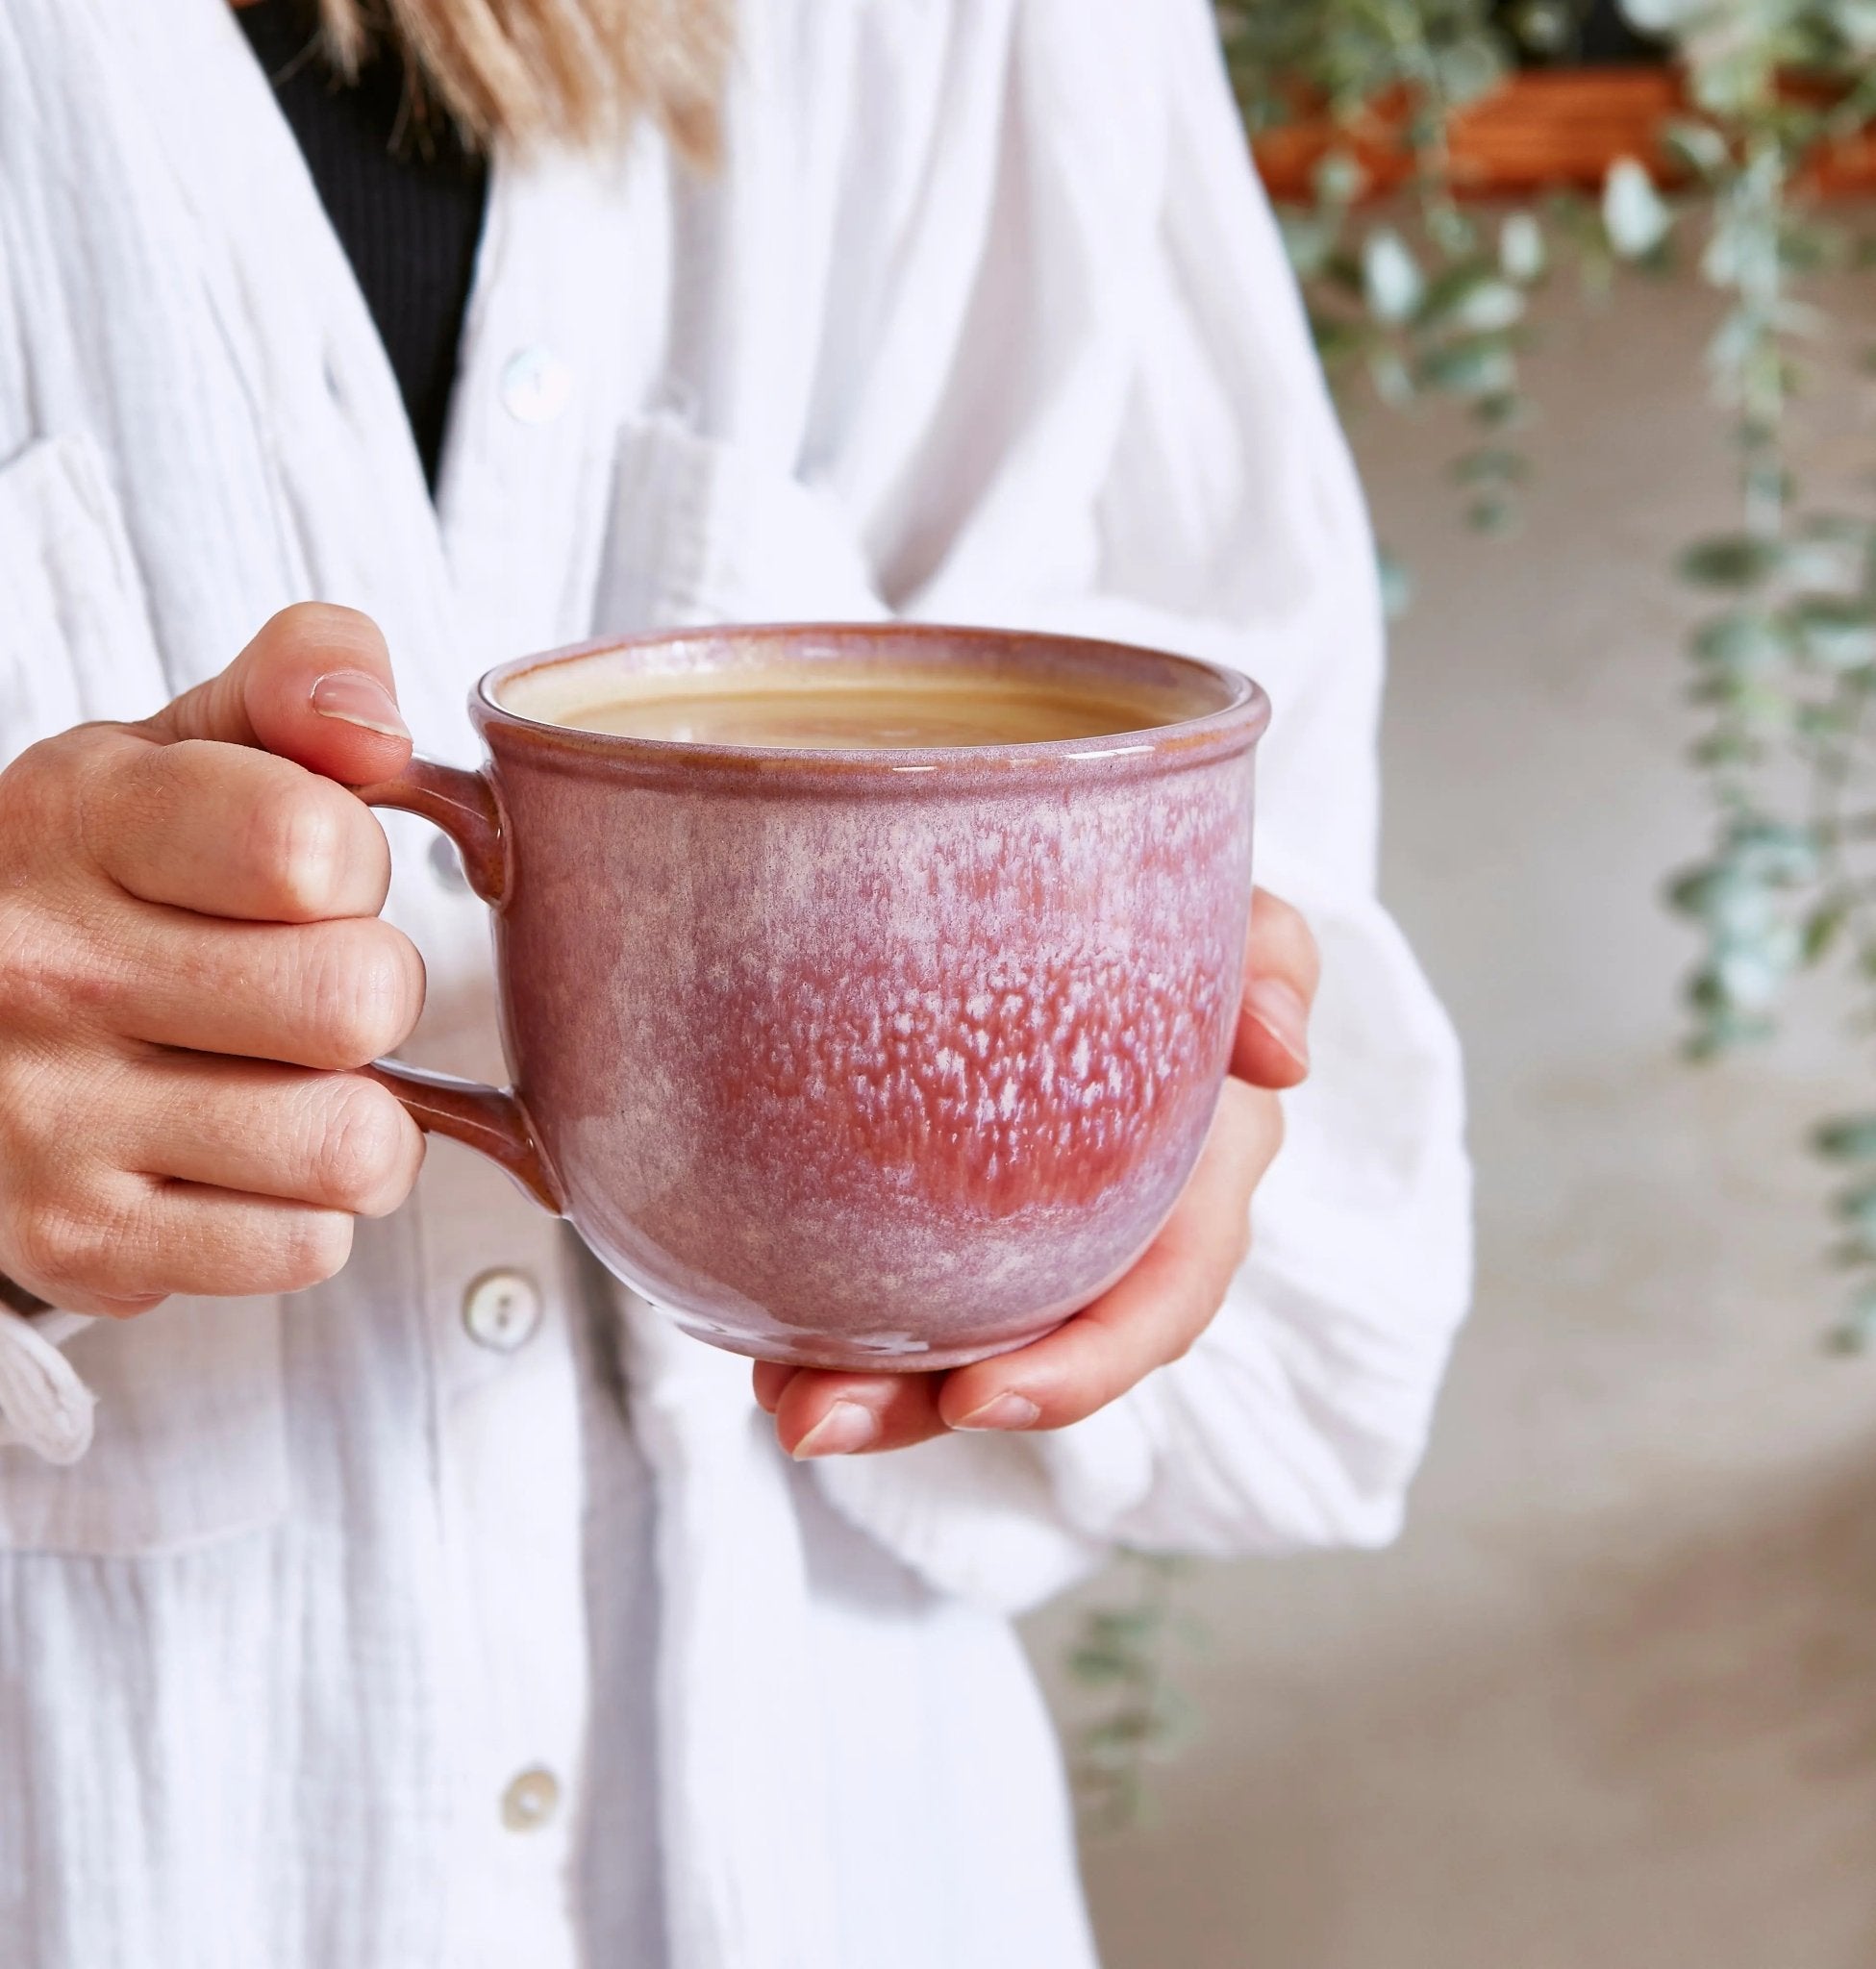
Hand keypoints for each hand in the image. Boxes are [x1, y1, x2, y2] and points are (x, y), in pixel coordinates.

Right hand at [0, 605, 426, 1314]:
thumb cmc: (104, 880)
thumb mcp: (182, 749)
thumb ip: (300, 683)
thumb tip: (373, 726)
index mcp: (74, 819)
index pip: (311, 845)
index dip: (356, 862)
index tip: (314, 872)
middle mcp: (40, 970)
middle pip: (360, 1000)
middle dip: (371, 991)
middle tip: (306, 984)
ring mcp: (47, 1122)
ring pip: (353, 1143)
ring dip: (362, 1116)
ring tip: (291, 1077)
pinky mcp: (78, 1246)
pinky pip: (307, 1246)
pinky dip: (308, 1209)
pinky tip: (246, 1159)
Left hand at [754, 888, 1318, 1455]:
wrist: (1093, 918)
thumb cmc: (1179, 930)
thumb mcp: (1240, 927)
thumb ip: (1272, 961)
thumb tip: (1284, 1057)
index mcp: (1196, 1191)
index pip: (1157, 1307)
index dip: (1081, 1369)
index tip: (978, 1398)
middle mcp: (1113, 1240)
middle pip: (1028, 1358)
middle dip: (924, 1407)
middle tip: (813, 1419)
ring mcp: (1030, 1242)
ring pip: (951, 1346)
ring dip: (865, 1390)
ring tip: (772, 1402)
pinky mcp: (954, 1220)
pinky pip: (901, 1288)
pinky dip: (830, 1319)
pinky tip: (751, 1334)